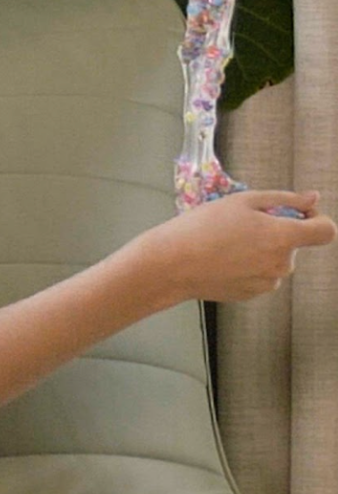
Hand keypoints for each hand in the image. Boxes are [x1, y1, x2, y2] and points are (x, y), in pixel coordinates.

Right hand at [142, 190, 336, 303]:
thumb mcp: (243, 201)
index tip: (298, 212)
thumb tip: (312, 198)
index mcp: (283, 238)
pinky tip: (222, 258)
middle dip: (277, 231)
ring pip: (275, 260)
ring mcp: (266, 283)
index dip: (317, 218)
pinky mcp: (250, 295)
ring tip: (228, 241)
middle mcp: (281, 265)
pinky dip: (248, 264)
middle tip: (243, 222)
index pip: (326, 231)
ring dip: (262, 249)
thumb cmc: (203, 227)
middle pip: (294, 244)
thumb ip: (285, 198)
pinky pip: (259, 275)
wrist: (171, 264)